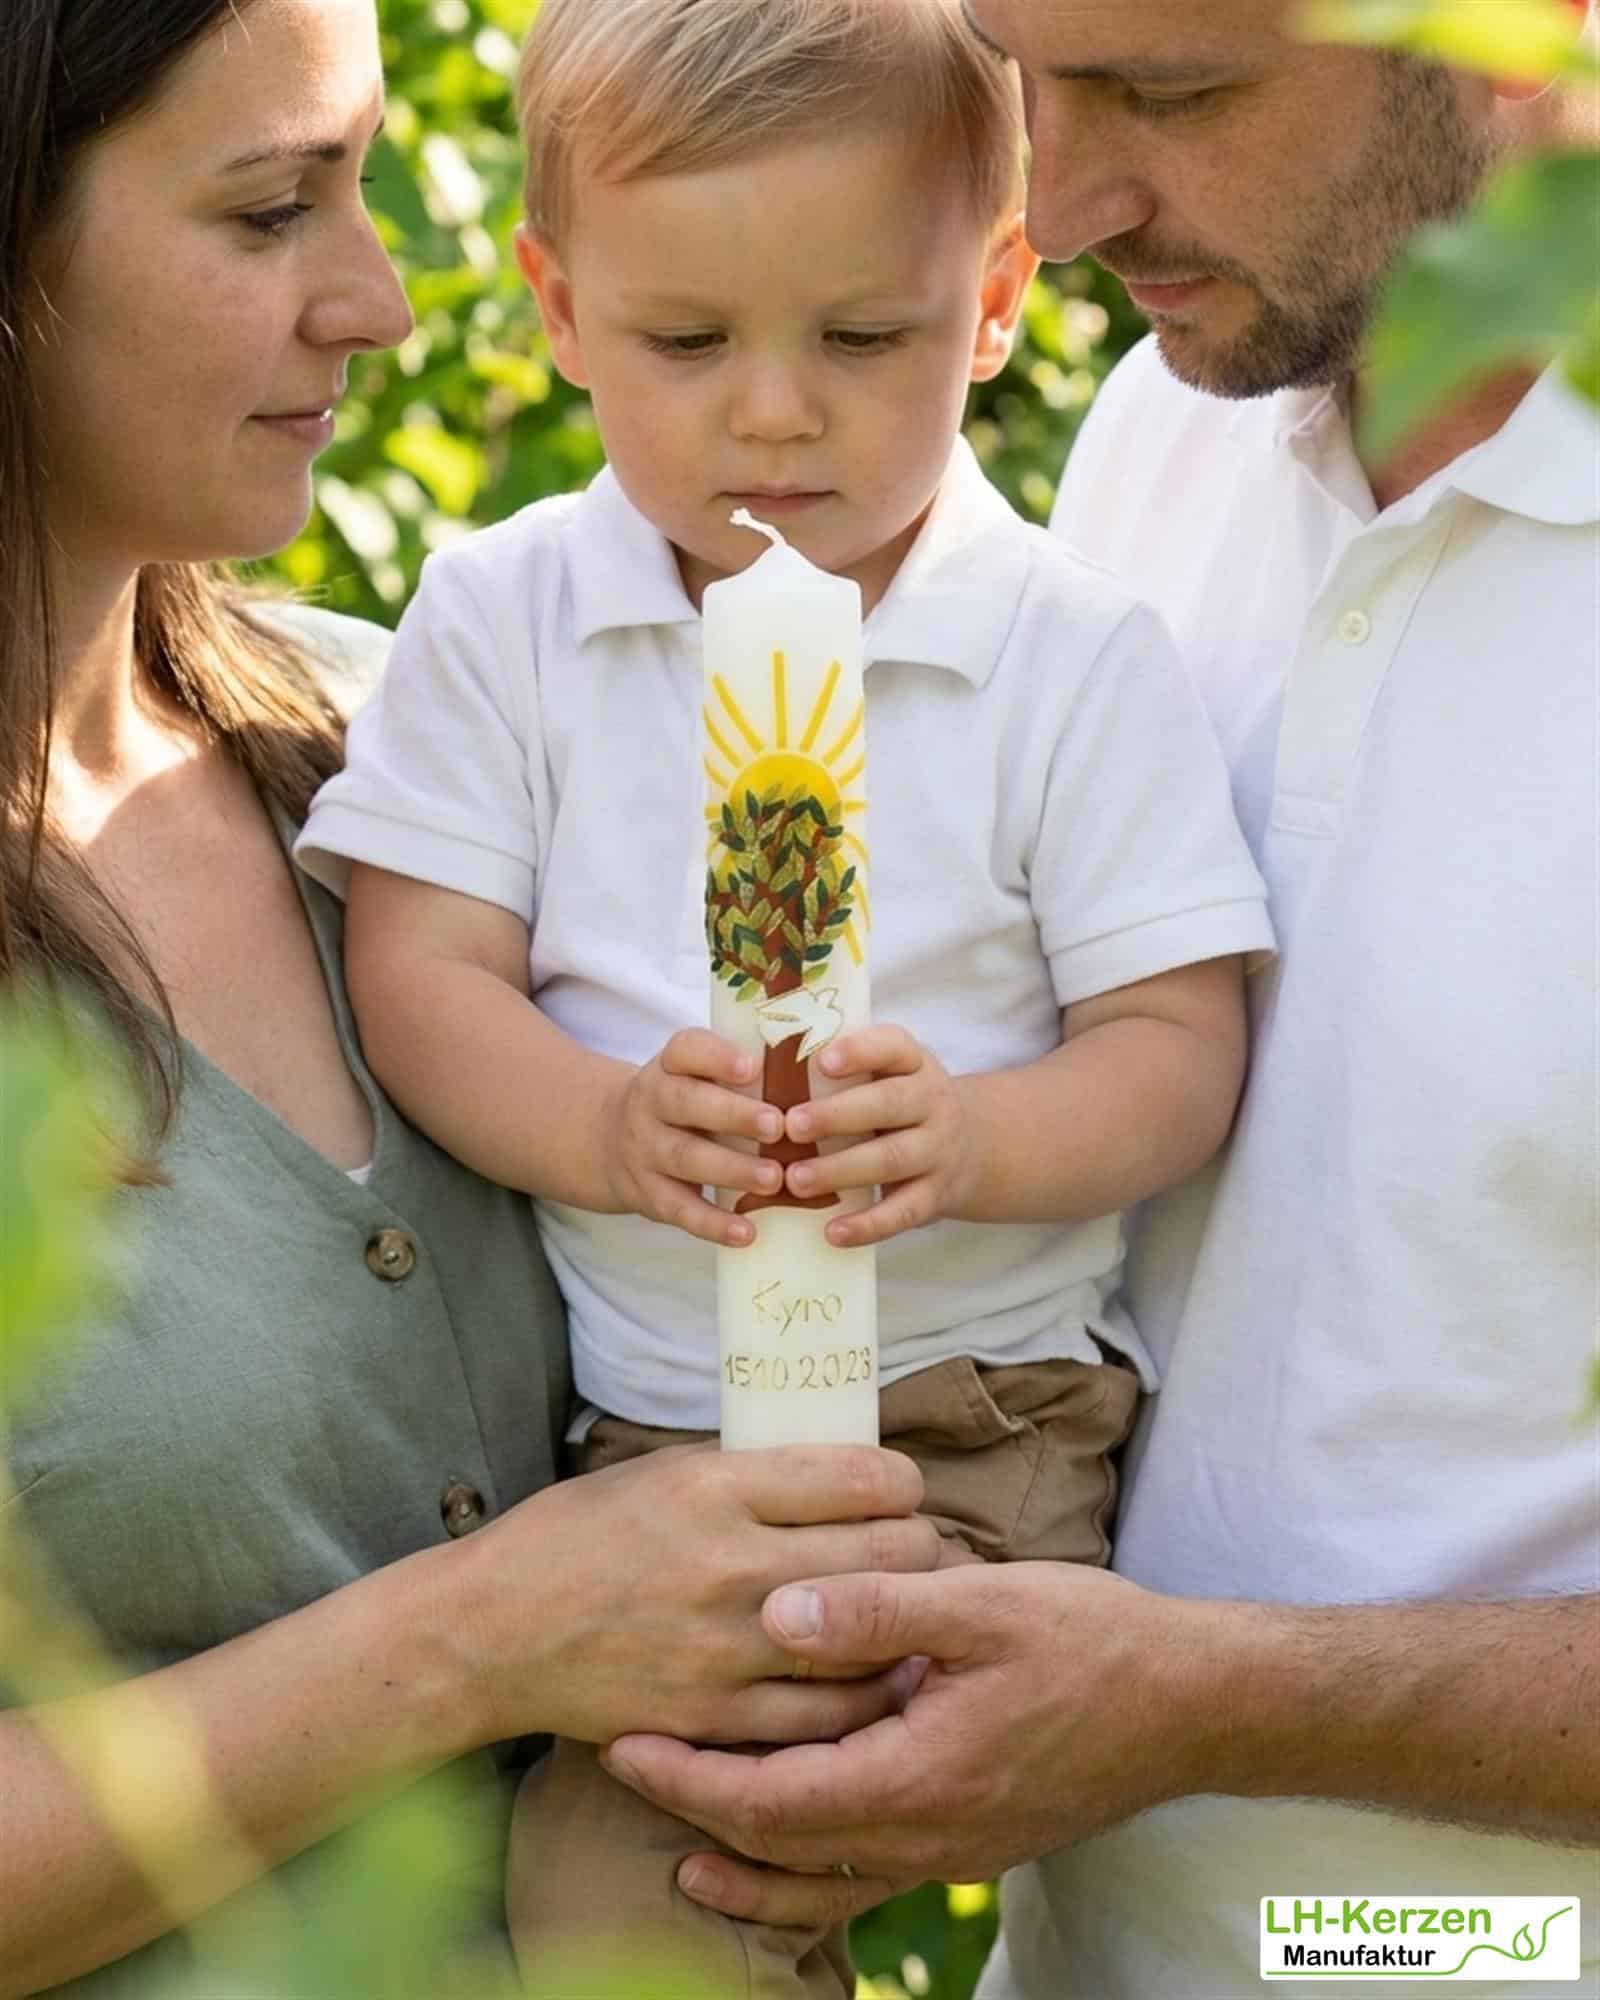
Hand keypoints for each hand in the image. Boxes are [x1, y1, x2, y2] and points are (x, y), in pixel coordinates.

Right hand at [453, 1445, 943, 1750]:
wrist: (494, 1631)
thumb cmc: (577, 1536)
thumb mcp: (662, 1470)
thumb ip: (752, 1472)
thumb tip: (841, 1470)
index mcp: (717, 1487)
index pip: (865, 1478)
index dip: (902, 1483)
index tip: (898, 1490)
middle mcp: (731, 1564)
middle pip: (890, 1554)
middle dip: (917, 1547)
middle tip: (910, 1550)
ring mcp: (727, 1648)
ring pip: (874, 1639)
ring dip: (902, 1624)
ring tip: (902, 1614)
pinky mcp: (717, 1717)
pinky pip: (830, 1716)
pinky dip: (863, 1692)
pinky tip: (868, 1675)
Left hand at [602, 1562, 1221, 1890]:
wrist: (1190, 1705)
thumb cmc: (1090, 1642)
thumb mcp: (985, 1603)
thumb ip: (879, 1607)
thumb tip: (778, 1608)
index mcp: (917, 1776)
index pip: (770, 1801)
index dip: (690, 1780)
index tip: (626, 1744)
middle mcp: (926, 1834)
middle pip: (781, 1849)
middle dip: (698, 1815)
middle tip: (628, 1770)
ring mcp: (951, 1850)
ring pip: (822, 1880)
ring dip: (746, 1866)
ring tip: (683, 1854)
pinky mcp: (972, 1841)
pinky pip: (869, 1878)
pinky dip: (811, 1877)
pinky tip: (792, 1854)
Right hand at [606, 1029, 782, 1245]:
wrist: (609, 1141)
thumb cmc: (682, 1104)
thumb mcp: (693, 1077)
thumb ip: (739, 1076)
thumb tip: (816, 1082)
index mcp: (669, 1067)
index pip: (685, 1051)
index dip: (717, 1057)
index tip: (754, 1067)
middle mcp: (650, 1104)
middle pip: (685, 1103)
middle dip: (733, 1115)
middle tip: (777, 1125)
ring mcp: (645, 1151)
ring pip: (685, 1158)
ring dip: (731, 1170)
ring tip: (774, 1178)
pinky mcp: (648, 1195)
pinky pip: (680, 1211)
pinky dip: (713, 1224)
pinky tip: (747, 1233)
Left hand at [783, 1026, 980, 1245]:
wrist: (971, 1148)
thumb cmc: (899, 1104)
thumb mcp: (887, 1074)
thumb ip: (841, 1072)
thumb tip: (758, 1077)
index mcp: (914, 1063)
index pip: (893, 1046)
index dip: (860, 1052)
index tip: (821, 1061)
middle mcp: (932, 1102)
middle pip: (889, 1104)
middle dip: (838, 1115)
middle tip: (791, 1125)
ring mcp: (938, 1151)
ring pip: (891, 1159)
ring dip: (841, 1170)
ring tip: (796, 1180)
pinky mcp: (935, 1196)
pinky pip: (902, 1212)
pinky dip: (868, 1226)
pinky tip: (832, 1232)